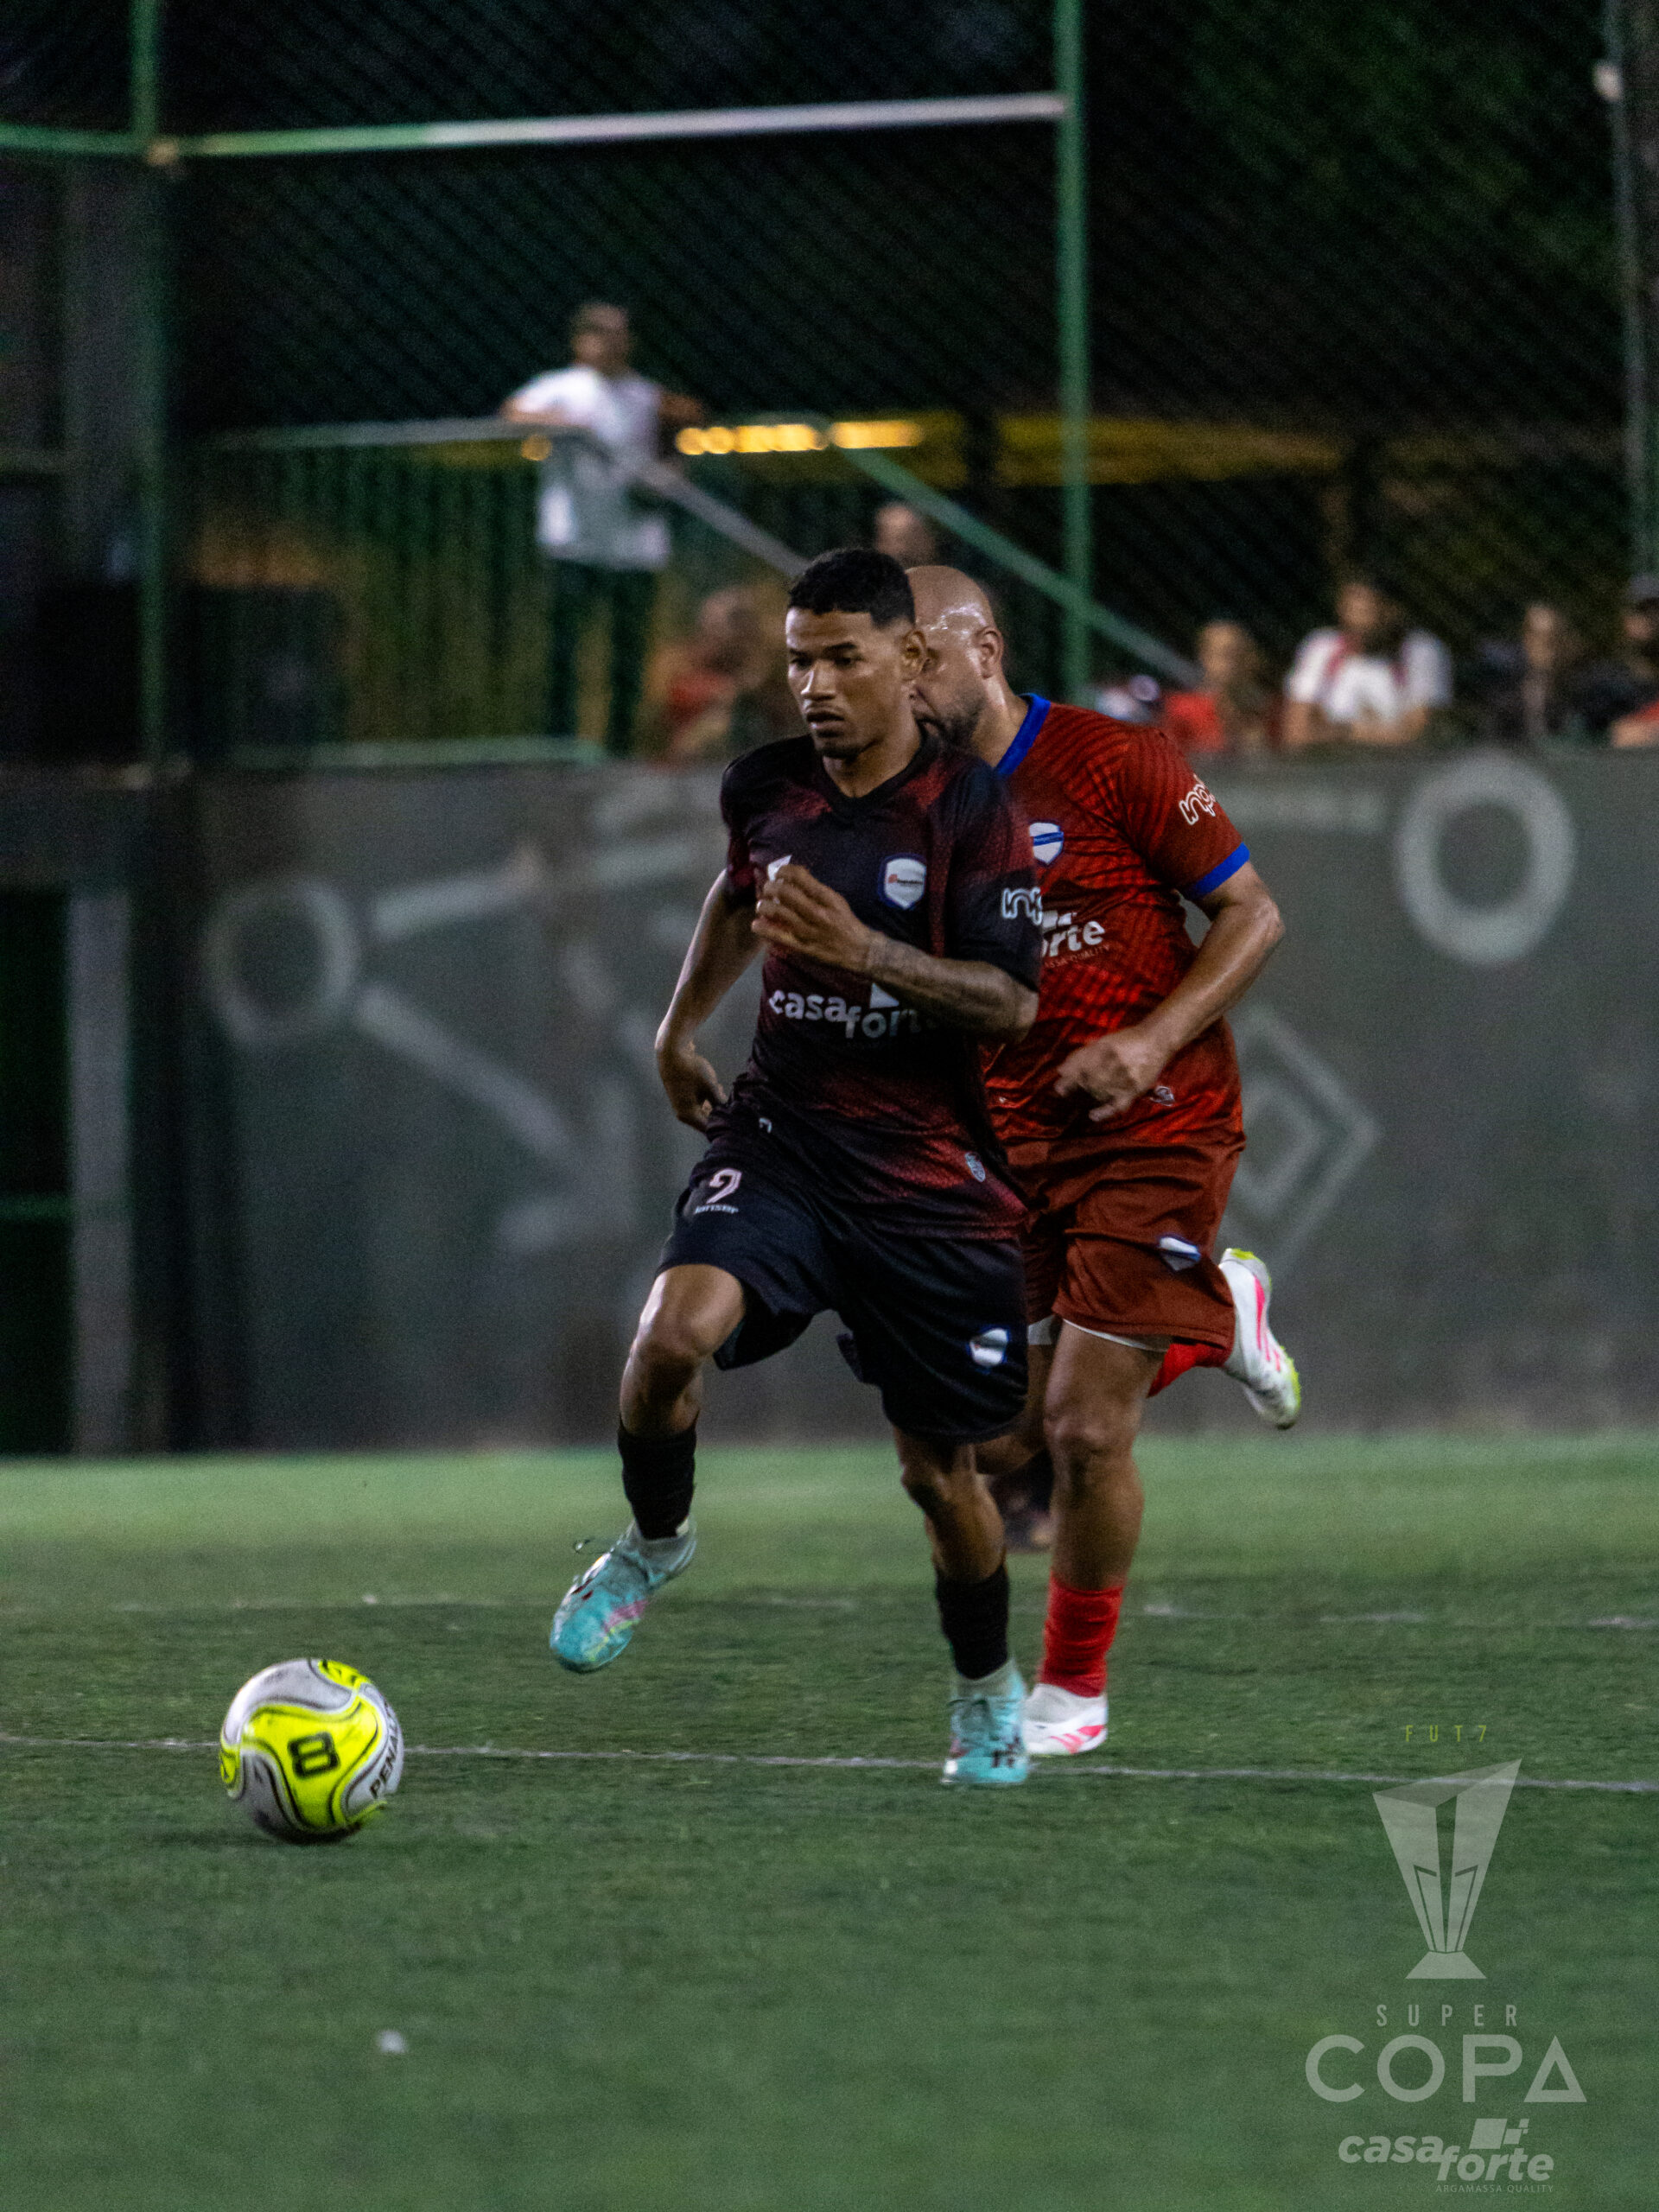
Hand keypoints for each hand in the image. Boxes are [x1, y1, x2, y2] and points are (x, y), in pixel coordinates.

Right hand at [655, 1033, 727, 1132]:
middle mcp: (684, 1115)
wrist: (671, 1054)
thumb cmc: (691, 1071)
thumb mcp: (710, 1086)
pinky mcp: (682, 1099)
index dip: (723, 1124)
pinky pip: (698, 1105)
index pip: (710, 1128)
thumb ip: (720, 1102)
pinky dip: (708, 1100)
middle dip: (721, 1114)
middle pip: (707, 1121)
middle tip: (734, 1105)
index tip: (736, 1119)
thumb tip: (731, 1112)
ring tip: (724, 1093)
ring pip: (704, 1112)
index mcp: (689, 1115)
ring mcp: (682, 1107)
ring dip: (716, 1106)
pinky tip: (717, 1088)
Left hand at [752, 863, 874, 973]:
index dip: (784, 871)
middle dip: (771, 887)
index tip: (778, 872)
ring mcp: (810, 931)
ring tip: (762, 904)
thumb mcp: (836, 900)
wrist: (860, 950)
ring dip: (765, 906)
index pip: (801, 878)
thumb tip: (792, 877)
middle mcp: (818, 913)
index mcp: (828, 898)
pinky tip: (756, 924)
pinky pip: (780, 937)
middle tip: (767, 888)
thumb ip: (816, 890)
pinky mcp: (804, 947)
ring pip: (780, 913)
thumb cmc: (846, 922)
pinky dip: (765, 930)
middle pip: (786, 894)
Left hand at [1053, 1024, 1169, 1123]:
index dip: (1068, 1080)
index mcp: (1104, 1048)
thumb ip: (1082, 1055)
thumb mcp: (1103, 1041)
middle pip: (1088, 1081)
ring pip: (1099, 1093)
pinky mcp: (1134, 1090)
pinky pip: (1117, 1106)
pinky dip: (1104, 1112)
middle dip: (1080, 1086)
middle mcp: (1114, 1063)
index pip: (1080, 1068)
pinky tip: (1092, 1115)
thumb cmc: (1127, 1040)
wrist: (1156, 1040)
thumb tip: (1061, 1071)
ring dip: (1090, 1094)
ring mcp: (1125, 1078)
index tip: (1059, 1088)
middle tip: (1078, 1088)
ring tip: (1091, 1091)